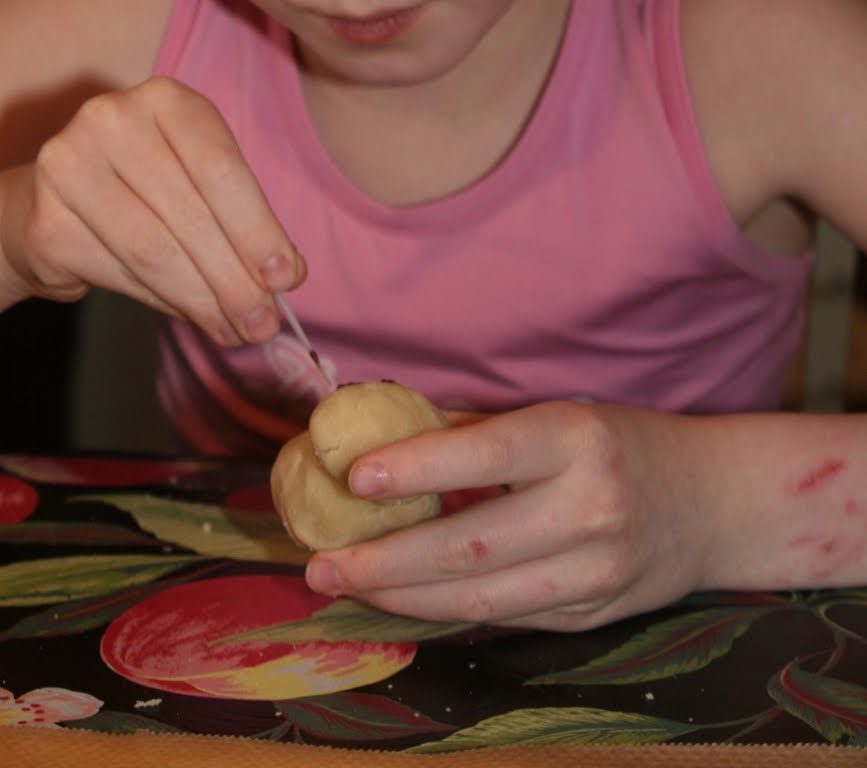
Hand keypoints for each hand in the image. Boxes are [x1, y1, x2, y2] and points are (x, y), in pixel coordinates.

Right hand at [0, 76, 303, 344]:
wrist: (48, 201)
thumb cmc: (143, 187)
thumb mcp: (196, 180)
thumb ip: (238, 218)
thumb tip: (284, 277)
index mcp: (164, 98)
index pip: (219, 168)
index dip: (256, 227)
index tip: (287, 278)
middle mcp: (110, 120)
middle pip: (188, 213)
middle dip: (233, 277)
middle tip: (263, 323)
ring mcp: (68, 166)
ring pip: (152, 250)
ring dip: (202, 299)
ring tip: (235, 328)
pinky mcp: (46, 220)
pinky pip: (117, 273)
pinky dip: (162, 302)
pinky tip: (189, 315)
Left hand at [305, 400, 716, 630]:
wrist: (713, 502)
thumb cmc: (617, 443)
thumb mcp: (558, 414)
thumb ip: (476, 427)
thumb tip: (380, 427)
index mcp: (578, 440)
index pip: (489, 455)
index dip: (419, 467)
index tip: (355, 476)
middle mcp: (591, 508)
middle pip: (473, 545)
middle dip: (387, 559)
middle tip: (320, 562)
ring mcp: (595, 574)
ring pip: (482, 598)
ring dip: (403, 597)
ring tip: (344, 585)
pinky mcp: (591, 617)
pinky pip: (504, 618)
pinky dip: (444, 613)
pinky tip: (397, 600)